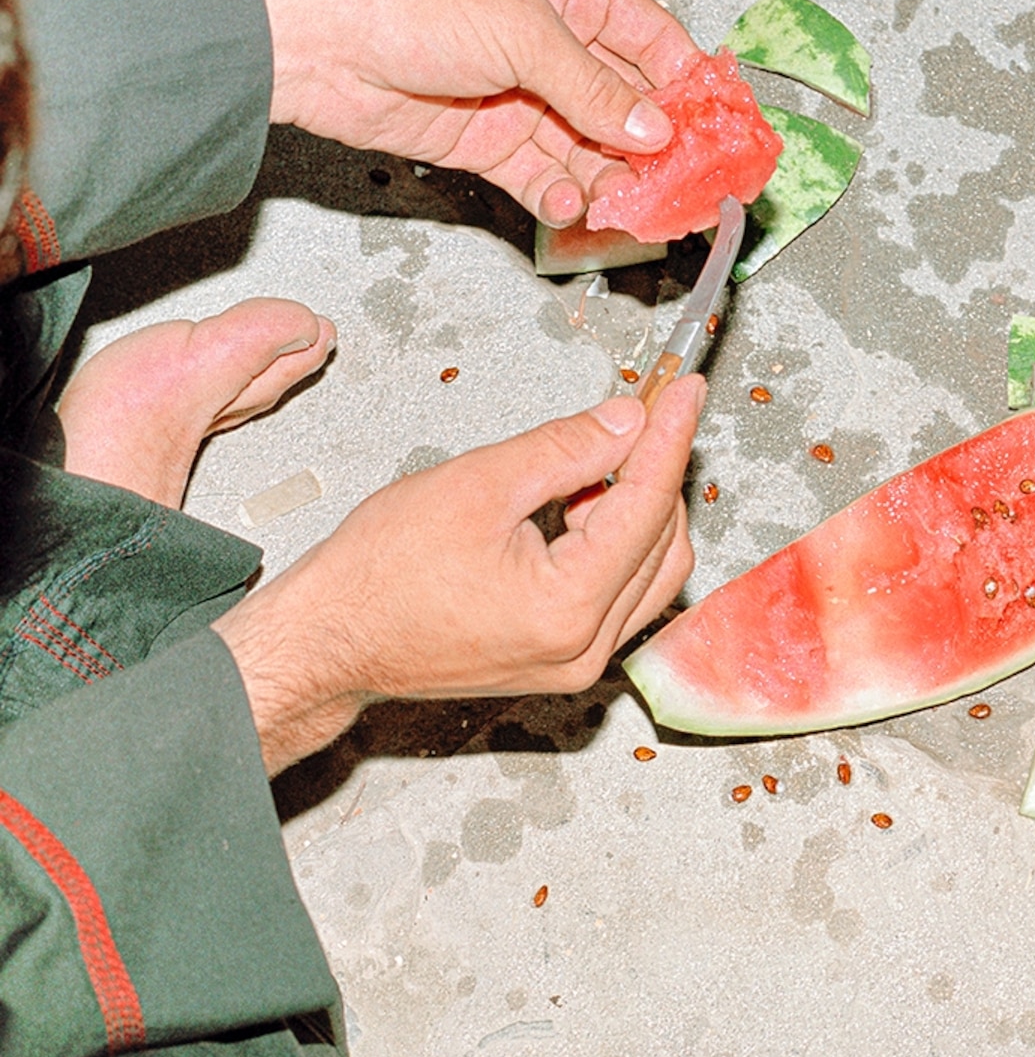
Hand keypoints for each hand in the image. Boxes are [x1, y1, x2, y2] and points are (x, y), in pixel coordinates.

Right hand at [216, 379, 701, 772]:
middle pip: (664, 542)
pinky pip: (619, 596)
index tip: (685, 392)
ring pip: (650, 572)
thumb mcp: (476, 484)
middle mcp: (585, 649)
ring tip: (581, 471)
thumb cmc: (375, 575)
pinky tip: (574, 511)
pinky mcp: (562, 662)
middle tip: (628, 421)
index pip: (648, 506)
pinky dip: (612, 546)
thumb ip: (566, 448)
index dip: (669, 437)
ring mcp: (576, 664)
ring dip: (633, 512)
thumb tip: (629, 421)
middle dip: (650, 475)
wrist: (326, 640)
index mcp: (568, 609)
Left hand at [248, 0, 698, 227]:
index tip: (723, 128)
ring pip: (589, 146)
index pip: (653, 39)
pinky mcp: (485, 141)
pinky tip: (575, 205)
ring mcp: (518, 95)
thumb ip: (595, 88)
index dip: (691, 84)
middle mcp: (550, 41)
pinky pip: (542, 174)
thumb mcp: (524, 33)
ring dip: (612, 178)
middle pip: (627, 102)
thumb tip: (654, 130)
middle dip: (657, 145)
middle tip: (689, 185)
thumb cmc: (408, 0)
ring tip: (632, 207)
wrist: (315, 44)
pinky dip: (563, 194)